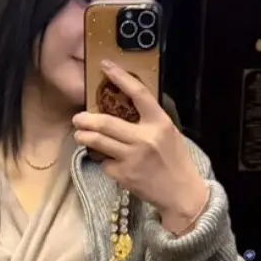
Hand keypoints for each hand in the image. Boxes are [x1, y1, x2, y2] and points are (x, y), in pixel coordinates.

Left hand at [73, 65, 210, 232]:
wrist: (182, 194)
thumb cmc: (175, 161)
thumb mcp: (169, 134)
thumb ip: (149, 120)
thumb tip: (124, 106)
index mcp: (159, 123)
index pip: (138, 94)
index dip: (120, 77)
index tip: (106, 66)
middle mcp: (145, 138)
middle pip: (106, 123)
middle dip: (86, 119)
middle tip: (78, 117)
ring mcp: (133, 158)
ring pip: (98, 142)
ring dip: (84, 137)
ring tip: (80, 135)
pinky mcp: (124, 175)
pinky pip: (105, 163)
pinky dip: (103, 161)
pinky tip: (108, 161)